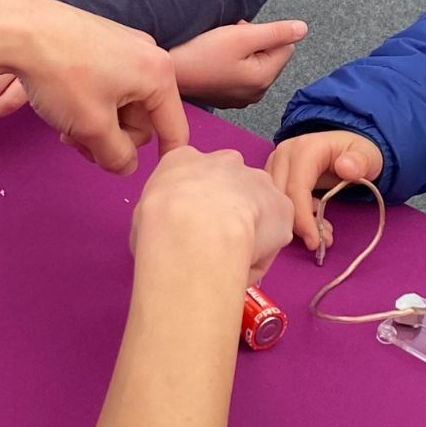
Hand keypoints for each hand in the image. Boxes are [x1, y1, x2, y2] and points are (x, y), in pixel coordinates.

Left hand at [0, 0, 187, 175]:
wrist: (19, 29)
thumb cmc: (61, 72)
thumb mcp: (93, 127)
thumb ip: (116, 156)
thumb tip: (126, 166)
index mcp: (158, 74)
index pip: (174, 128)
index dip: (166, 158)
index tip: (157, 177)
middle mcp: (147, 55)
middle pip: (142, 119)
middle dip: (112, 138)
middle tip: (80, 145)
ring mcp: (123, 46)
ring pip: (121, 104)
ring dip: (97, 123)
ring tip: (66, 128)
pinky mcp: (100, 42)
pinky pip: (107, 85)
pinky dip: (90, 103)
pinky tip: (64, 105)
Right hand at [132, 147, 293, 285]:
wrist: (194, 231)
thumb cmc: (158, 225)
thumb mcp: (142, 215)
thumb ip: (163, 217)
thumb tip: (169, 238)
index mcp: (183, 159)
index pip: (192, 176)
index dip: (194, 204)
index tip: (191, 227)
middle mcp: (224, 161)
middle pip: (230, 185)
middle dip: (227, 211)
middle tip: (213, 244)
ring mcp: (258, 180)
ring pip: (256, 209)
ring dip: (249, 230)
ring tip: (230, 261)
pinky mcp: (283, 206)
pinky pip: (273, 236)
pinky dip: (262, 254)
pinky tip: (245, 266)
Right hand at [170, 20, 308, 108]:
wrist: (168, 71)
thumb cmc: (200, 54)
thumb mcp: (241, 36)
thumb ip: (276, 32)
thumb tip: (303, 29)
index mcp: (263, 79)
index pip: (285, 46)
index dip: (264, 33)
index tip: (240, 33)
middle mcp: (256, 93)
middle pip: (270, 55)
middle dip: (253, 42)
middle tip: (227, 40)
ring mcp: (240, 97)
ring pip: (254, 62)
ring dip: (240, 50)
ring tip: (217, 49)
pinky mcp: (226, 96)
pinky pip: (239, 72)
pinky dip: (229, 62)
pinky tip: (212, 60)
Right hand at [263, 129, 384, 249]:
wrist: (348, 148)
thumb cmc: (358, 152)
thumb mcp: (368, 155)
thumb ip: (361, 161)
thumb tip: (345, 168)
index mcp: (305, 149)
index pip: (296, 187)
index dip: (303, 217)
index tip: (315, 242)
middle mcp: (284, 154)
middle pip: (280, 197)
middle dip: (299, 225)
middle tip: (321, 242)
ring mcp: (276, 164)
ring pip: (275, 201)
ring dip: (295, 223)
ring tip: (322, 233)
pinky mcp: (275, 175)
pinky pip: (276, 201)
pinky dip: (293, 217)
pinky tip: (314, 223)